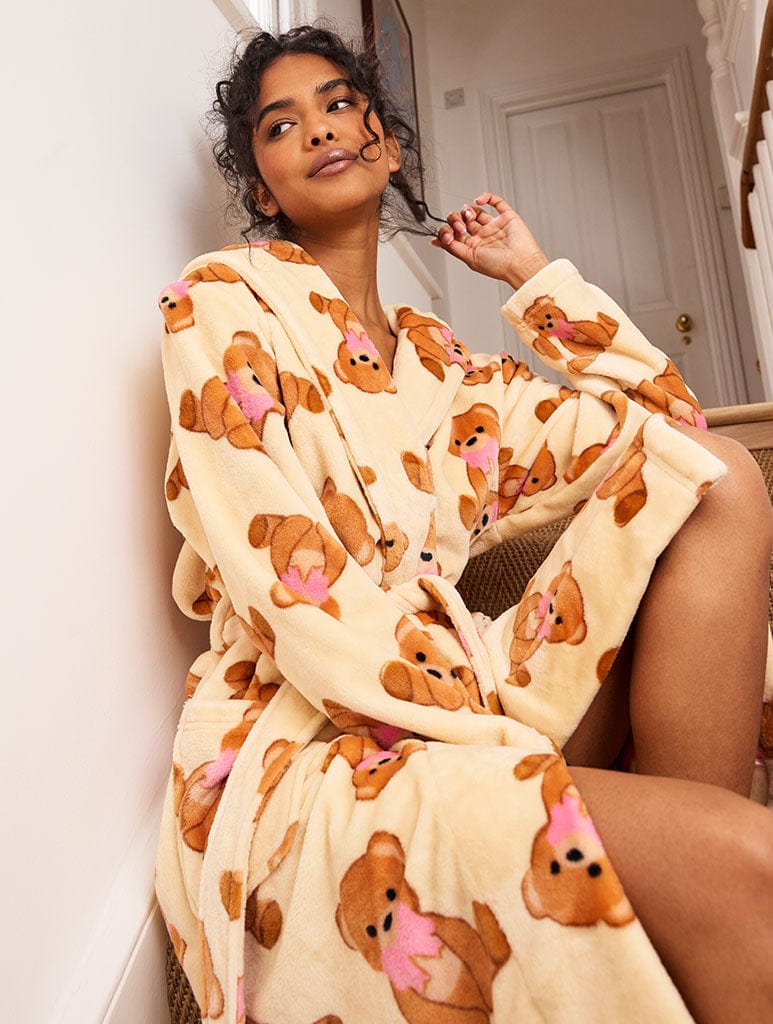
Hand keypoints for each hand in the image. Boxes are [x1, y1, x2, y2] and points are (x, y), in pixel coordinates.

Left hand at [431, 192, 548, 289]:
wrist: (520, 263)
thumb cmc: (499, 266)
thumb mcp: (470, 258)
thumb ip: (453, 248)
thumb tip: (437, 241)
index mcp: (473, 247)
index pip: (454, 233)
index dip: (448, 230)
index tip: (448, 234)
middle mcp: (482, 236)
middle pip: (462, 220)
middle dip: (456, 219)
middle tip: (460, 226)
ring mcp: (494, 225)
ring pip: (475, 210)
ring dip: (467, 209)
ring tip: (469, 216)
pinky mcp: (506, 217)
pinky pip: (496, 202)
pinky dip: (486, 197)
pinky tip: (479, 200)